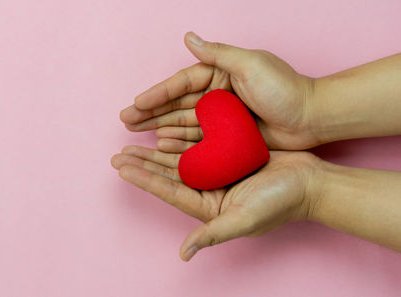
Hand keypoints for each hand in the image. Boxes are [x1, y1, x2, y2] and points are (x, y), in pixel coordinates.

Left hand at [111, 145, 320, 260]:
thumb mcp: (244, 220)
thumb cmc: (280, 203)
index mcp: (208, 208)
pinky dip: (182, 139)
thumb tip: (183, 254)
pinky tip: (165, 132)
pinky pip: (199, 146)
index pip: (169, 191)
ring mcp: (218, 173)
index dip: (144, 179)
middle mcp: (209, 191)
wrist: (310, 183)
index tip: (121, 167)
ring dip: (157, 152)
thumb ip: (213, 234)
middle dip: (143, 165)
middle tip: (118, 154)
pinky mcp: (228, 157)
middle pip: (169, 176)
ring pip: (180, 161)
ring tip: (134, 144)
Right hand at [120, 32, 318, 149]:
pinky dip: (180, 142)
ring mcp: (221, 117)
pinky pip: (198, 139)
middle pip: (176, 104)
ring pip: (183, 122)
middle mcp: (217, 94)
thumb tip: (188, 37)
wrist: (312, 117)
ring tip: (136, 135)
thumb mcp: (250, 64)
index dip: (157, 94)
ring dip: (159, 127)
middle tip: (125, 121)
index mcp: (219, 74)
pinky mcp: (227, 136)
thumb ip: (217, 54)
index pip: (181, 84)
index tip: (136, 104)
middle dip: (150, 112)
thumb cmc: (285, 88)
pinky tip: (163, 145)